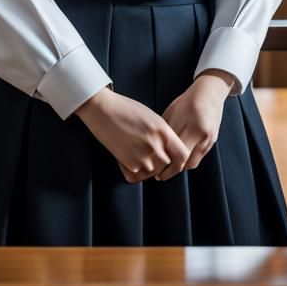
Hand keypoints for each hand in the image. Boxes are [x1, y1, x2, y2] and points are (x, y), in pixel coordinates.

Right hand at [74, 86, 190, 182]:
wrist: (103, 110)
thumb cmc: (126, 109)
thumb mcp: (152, 117)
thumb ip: (163, 134)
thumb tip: (167, 151)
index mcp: (163, 131)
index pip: (183, 155)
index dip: (180, 161)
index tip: (175, 162)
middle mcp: (155, 145)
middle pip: (168, 166)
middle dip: (161, 164)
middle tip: (149, 157)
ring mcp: (142, 156)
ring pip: (152, 172)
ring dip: (146, 168)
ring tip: (134, 152)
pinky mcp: (129, 164)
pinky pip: (137, 176)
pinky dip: (132, 171)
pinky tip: (125, 157)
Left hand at [151, 70, 233, 180]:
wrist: (209, 93)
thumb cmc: (186, 101)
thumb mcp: (171, 113)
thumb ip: (165, 132)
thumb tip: (154, 150)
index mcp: (186, 123)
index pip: (172, 151)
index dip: (161, 163)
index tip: (152, 169)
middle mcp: (198, 133)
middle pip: (182, 161)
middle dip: (169, 171)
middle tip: (158, 176)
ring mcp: (207, 138)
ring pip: (191, 163)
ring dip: (179, 169)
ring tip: (168, 171)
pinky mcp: (212, 141)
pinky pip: (198, 158)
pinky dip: (188, 162)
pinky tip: (180, 163)